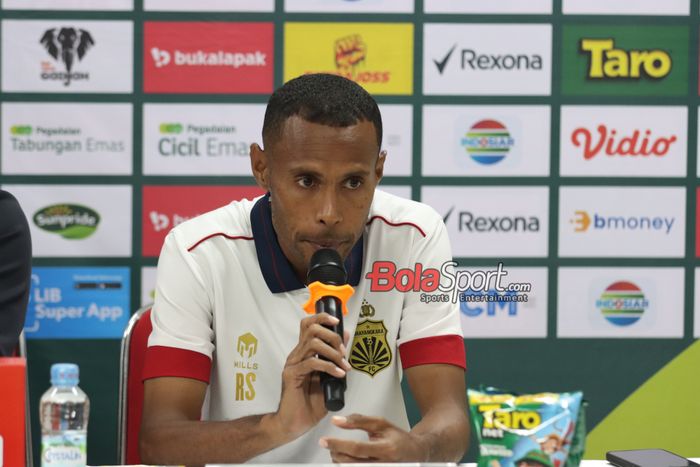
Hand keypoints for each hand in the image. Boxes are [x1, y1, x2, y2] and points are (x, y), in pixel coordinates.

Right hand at [274, 313, 351, 441]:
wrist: (294, 423)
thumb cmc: (310, 403)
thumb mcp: (330, 377)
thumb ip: (336, 357)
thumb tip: (346, 336)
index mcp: (304, 352)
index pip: (308, 324)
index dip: (322, 317)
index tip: (337, 321)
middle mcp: (297, 354)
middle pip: (311, 327)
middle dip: (332, 335)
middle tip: (343, 351)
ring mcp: (293, 363)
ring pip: (313, 343)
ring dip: (333, 352)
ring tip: (343, 365)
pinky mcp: (292, 375)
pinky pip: (312, 363)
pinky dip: (329, 367)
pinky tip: (339, 374)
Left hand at [319, 414, 428, 462]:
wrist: (415, 453)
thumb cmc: (398, 438)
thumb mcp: (381, 424)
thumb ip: (359, 421)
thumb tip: (337, 421)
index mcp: (385, 449)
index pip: (356, 448)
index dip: (338, 444)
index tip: (324, 440)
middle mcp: (383, 464)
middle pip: (351, 463)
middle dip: (336, 453)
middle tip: (328, 445)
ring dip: (339, 461)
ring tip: (336, 451)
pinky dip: (347, 465)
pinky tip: (345, 459)